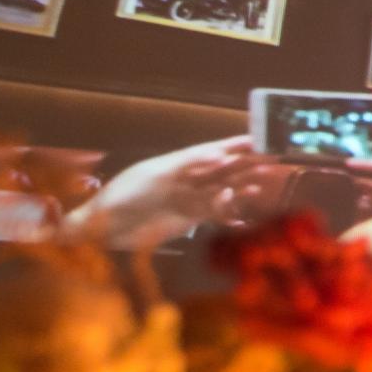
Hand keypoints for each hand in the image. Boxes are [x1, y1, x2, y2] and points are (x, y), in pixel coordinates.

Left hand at [64, 136, 290, 245]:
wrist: (100, 231)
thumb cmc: (118, 200)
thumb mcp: (150, 178)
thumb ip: (184, 166)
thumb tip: (214, 156)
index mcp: (174, 165)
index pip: (209, 152)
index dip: (232, 146)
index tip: (255, 140)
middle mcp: (184, 180)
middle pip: (219, 169)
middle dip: (244, 164)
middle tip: (270, 159)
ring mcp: (187, 199)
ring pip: (221, 190)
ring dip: (241, 186)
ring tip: (262, 183)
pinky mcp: (187, 220)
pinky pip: (213, 214)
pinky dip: (228, 212)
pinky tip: (242, 213)